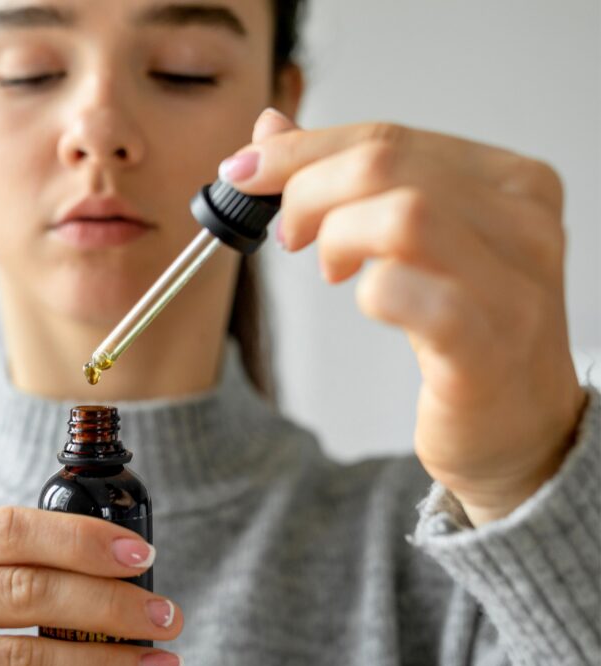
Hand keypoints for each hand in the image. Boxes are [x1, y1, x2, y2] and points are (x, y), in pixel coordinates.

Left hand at [222, 109, 586, 525]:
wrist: (524, 429)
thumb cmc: (468, 331)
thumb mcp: (416, 240)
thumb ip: (352, 179)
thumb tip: (271, 129)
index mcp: (512, 183)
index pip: (390, 137)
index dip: (303, 149)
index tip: (247, 170)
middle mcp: (525, 225)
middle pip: (387, 165)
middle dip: (308, 190)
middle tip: (288, 233)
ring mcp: (512, 285)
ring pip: (402, 215)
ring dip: (336, 236)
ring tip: (329, 267)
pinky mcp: (485, 345)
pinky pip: (404, 292)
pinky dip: (366, 291)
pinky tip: (368, 302)